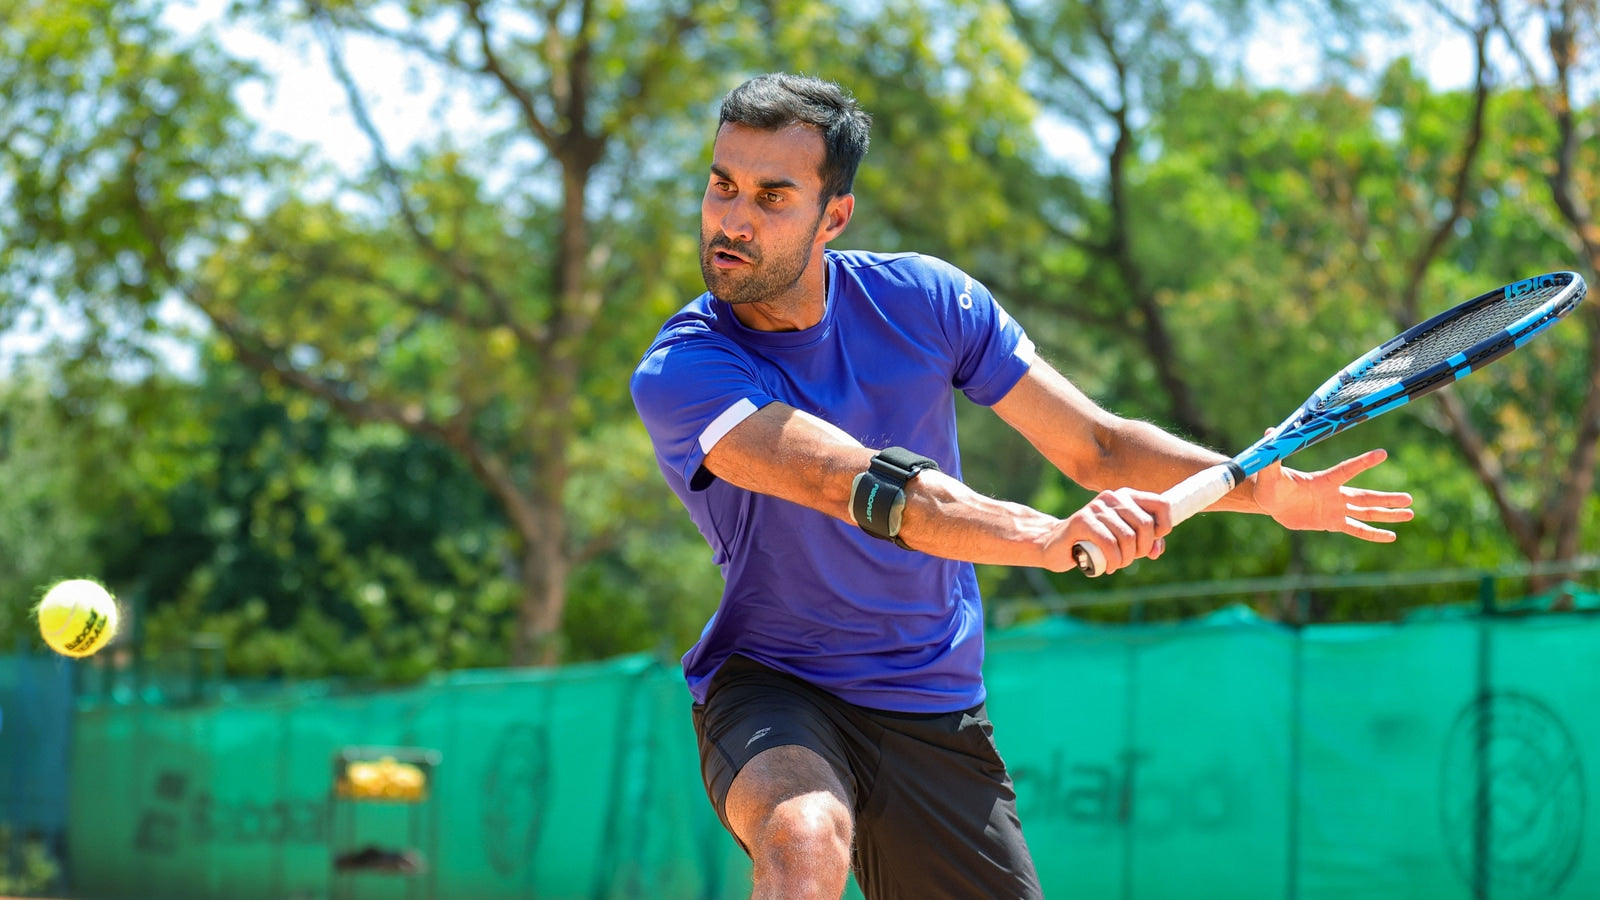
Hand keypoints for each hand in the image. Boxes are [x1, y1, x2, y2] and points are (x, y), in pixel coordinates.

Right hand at [1048, 488, 1169, 574]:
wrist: (1056, 545)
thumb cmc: (1093, 543)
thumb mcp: (1123, 541)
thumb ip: (1144, 542)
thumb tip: (1156, 549)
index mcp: (1126, 496)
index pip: (1161, 504)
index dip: (1164, 526)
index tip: (1153, 542)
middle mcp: (1112, 497)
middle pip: (1146, 525)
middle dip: (1142, 549)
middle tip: (1129, 559)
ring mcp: (1096, 507)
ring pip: (1128, 537)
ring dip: (1126, 559)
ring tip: (1117, 564)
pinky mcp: (1082, 521)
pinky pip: (1109, 543)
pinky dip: (1113, 561)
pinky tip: (1108, 567)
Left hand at [1253, 448, 1413, 540]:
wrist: (1273, 500)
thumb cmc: (1271, 484)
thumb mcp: (1270, 474)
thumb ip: (1273, 458)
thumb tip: (1269, 432)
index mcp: (1323, 480)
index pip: (1347, 470)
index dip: (1362, 463)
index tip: (1382, 453)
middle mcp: (1335, 493)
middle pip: (1366, 496)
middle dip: (1387, 499)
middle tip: (1410, 498)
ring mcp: (1336, 508)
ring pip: (1367, 512)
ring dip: (1388, 513)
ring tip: (1410, 513)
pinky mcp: (1332, 522)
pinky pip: (1356, 529)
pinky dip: (1373, 534)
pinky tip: (1391, 536)